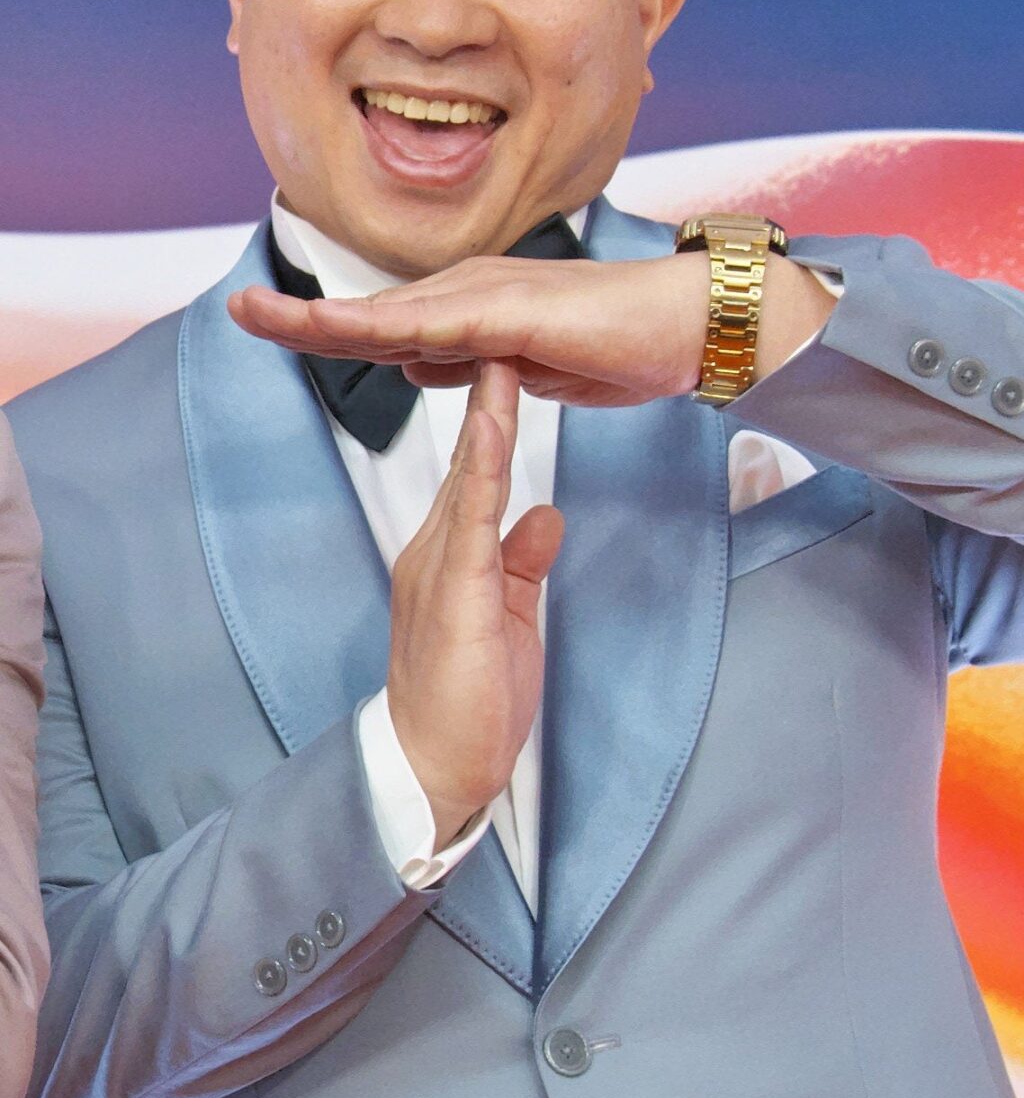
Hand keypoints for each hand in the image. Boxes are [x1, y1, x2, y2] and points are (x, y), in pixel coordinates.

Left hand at [229, 250, 834, 405]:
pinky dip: (380, 323)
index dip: (325, 327)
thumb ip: (470, 367)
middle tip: (237, 310)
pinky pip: (435, 320)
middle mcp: (468, 294)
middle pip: (369, 311)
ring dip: (320, 314)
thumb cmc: (617, 347)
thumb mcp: (526, 372)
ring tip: (259, 312)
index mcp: (469, 314)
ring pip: (387, 310)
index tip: (272, 324)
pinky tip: (336, 326)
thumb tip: (415, 367)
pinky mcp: (512, 310)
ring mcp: (487, 296)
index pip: (383, 327)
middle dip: (301, 314)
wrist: (683, 328)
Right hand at [386, 361, 563, 847]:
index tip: (510, 364)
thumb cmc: (469, 702)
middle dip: (483, 395)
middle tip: (499, 328)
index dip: (492, 417)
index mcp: (449, 554)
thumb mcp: (509, 616)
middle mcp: (436, 549)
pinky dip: (484, 465)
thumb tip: (545, 514)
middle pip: (468, 458)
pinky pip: (472, 516)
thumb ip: (523, 561)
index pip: (476, 471)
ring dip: (484, 412)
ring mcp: (439, 566)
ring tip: (498, 353)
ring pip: (466, 475)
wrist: (436, 769)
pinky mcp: (454, 590)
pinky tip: (494, 424)